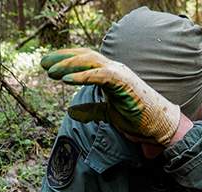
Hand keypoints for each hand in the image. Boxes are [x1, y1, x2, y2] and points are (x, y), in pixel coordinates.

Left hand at [40, 48, 180, 145]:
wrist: (158, 126)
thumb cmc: (136, 118)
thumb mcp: (107, 114)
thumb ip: (91, 110)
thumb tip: (71, 111)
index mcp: (110, 75)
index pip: (84, 60)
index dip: (65, 60)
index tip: (47, 66)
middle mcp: (114, 70)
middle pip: (84, 56)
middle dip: (62, 59)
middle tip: (43, 64)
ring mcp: (120, 74)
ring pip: (90, 61)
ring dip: (69, 65)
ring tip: (51, 72)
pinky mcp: (124, 82)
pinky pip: (100, 75)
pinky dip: (83, 75)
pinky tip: (67, 80)